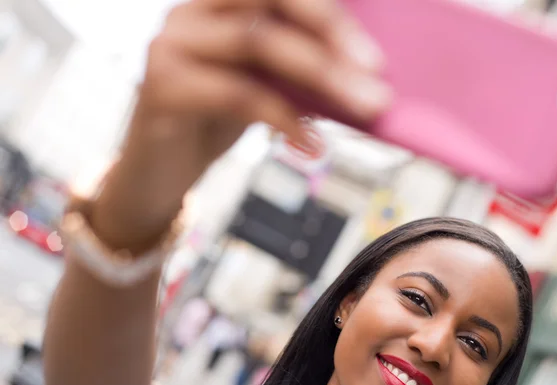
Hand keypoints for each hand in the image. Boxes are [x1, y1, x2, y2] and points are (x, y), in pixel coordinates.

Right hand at [94, 0, 390, 248]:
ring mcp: (171, 44)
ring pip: (257, 41)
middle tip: (377, 70)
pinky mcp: (161, 86)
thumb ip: (295, 73)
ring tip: (364, 107)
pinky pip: (238, 94)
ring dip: (321, 75)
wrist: (156, 173)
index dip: (326, 7)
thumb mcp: (260, 88)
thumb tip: (365, 76)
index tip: (372, 41)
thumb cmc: (213, 123)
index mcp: (217, 3)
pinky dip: (284, 119)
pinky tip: (312, 146)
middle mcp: (190, 10)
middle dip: (331, 31)